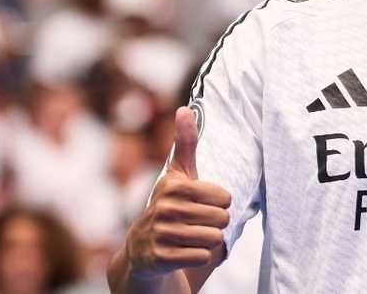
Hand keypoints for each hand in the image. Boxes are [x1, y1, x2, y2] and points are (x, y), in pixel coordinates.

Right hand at [124, 107, 231, 279]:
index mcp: (173, 186)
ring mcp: (160, 234)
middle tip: (196, 223)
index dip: (219, 203)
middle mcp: (164, 209)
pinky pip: (202, 257)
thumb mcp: (177, 174)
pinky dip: (199, 256)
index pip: (225, 197)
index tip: (200, 204)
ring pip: (214, 239)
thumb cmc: (170, 205)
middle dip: (215, 224)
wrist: (142, 248)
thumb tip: (185, 108)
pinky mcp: (160, 258)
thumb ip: (186, 142)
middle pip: (222, 219)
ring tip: (190, 236)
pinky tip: (183, 251)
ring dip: (208, 241)